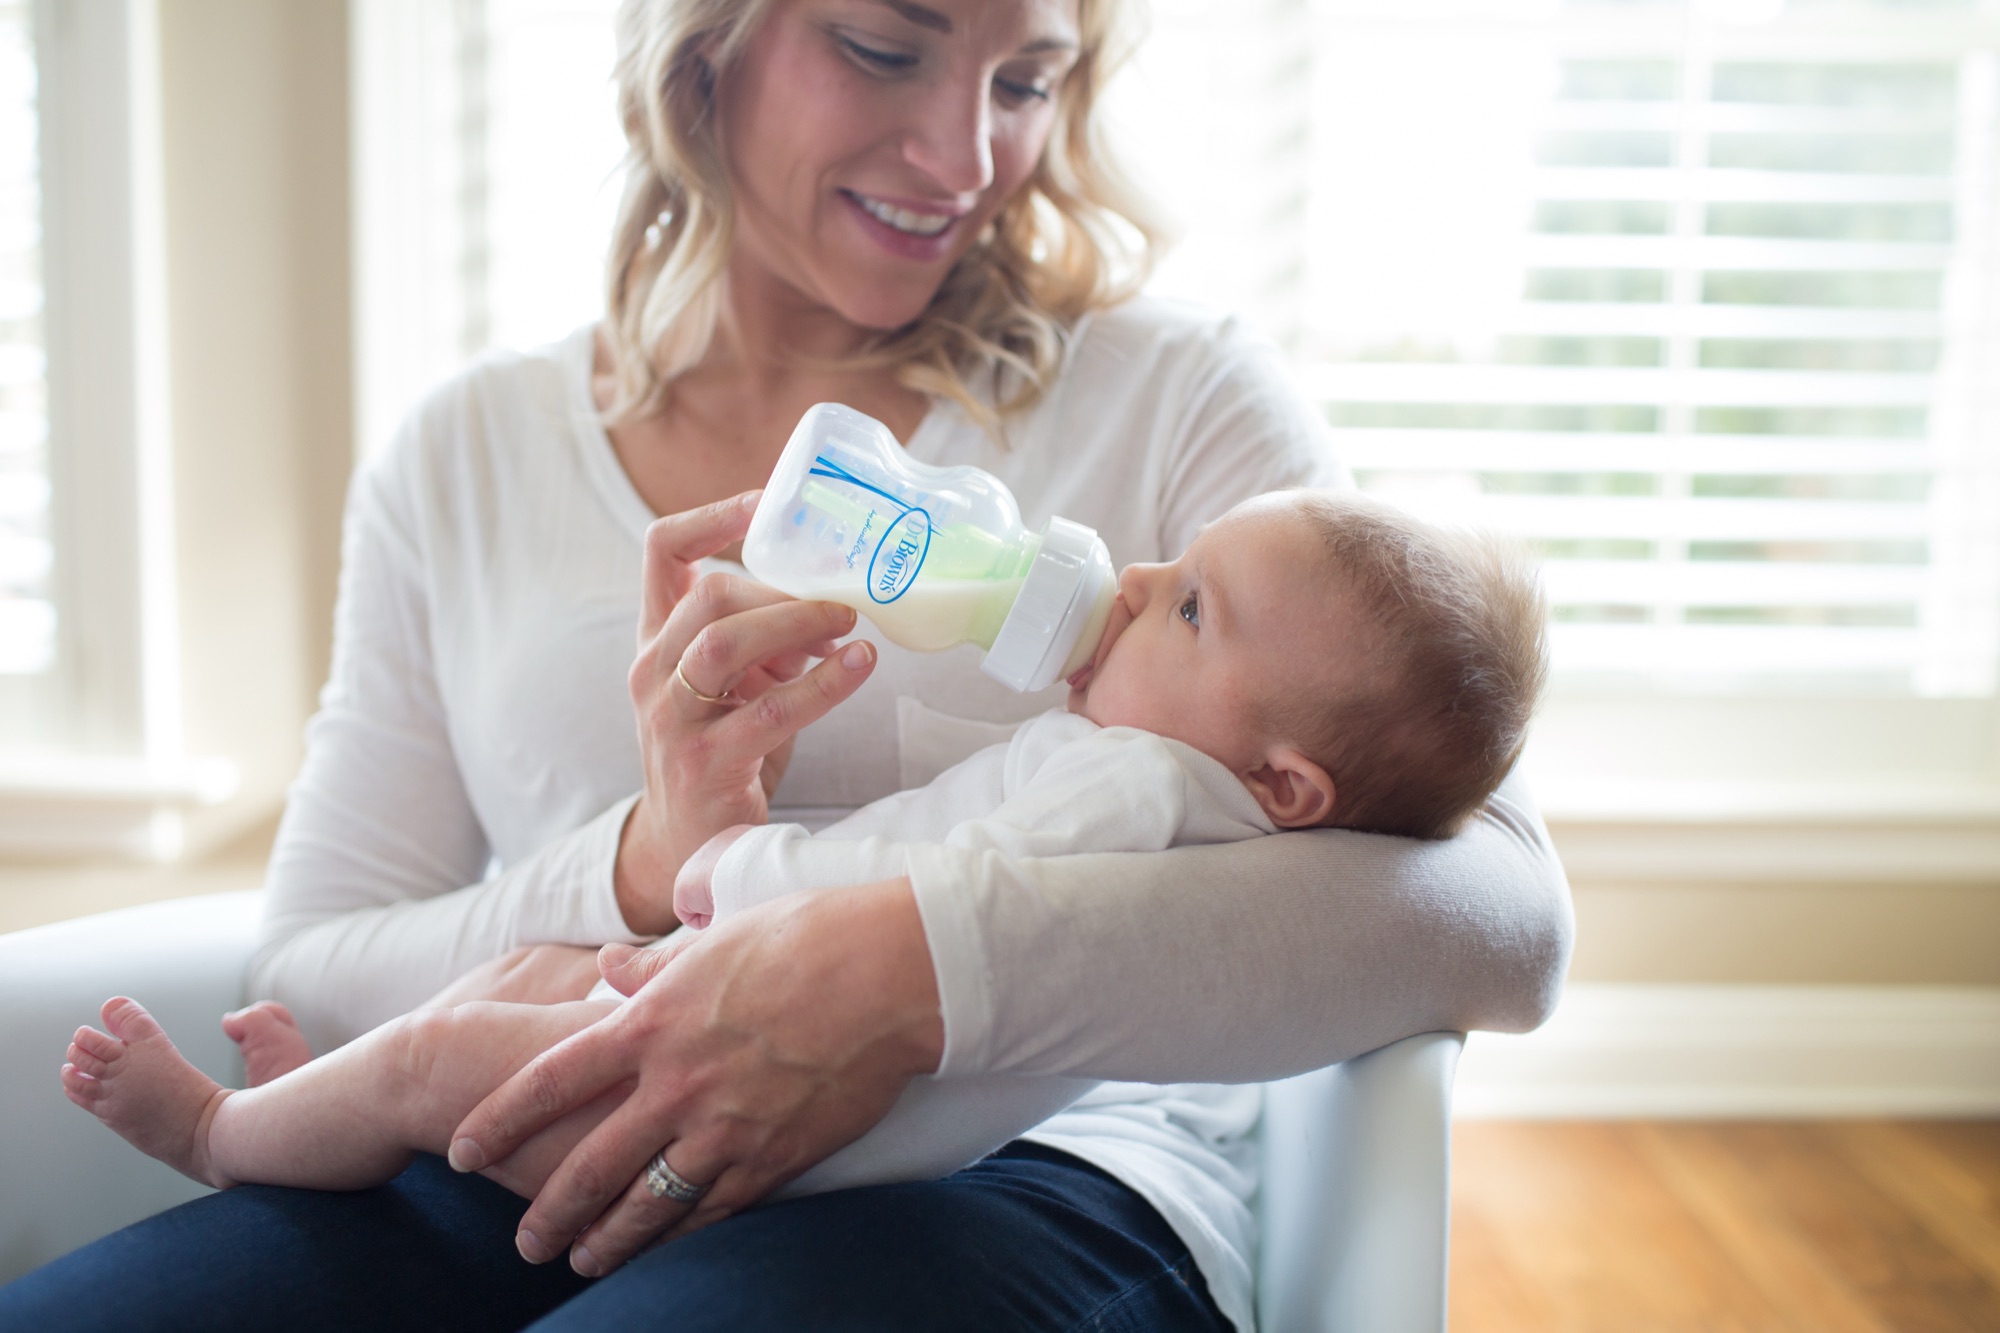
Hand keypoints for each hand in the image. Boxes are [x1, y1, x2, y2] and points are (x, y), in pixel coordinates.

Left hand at [447, 877, 944, 1276]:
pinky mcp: (774, 1156)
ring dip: (606, 1242)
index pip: (549, 1082)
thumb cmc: (808, 936)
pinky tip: (662, 1251)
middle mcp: (676, 1083)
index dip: (498, 1121)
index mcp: (653, 1021)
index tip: (462, 1150)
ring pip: (646, 1205)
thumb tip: (611, 972)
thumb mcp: (716, 938)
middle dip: (546, 1212)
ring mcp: (725, 1127)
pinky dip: (680, 1237)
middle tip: (523, 1242)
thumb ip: (654, 967)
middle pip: (588, 1166)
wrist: (893, 972)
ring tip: (582, 1262)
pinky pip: (713, 1212)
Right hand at [616, 492, 877, 933]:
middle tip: (842, 600)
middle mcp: (652, 673)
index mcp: (658, 641)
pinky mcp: (703, 764)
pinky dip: (823, 685)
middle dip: (781, 589)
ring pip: (725, 645)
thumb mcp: (735, 684)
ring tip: (849, 626)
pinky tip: (859, 667)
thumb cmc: (724, 752)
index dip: (713, 516)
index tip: (768, 500)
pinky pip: (768, 711)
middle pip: (706, 595)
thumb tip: (835, 601)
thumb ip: (766, 640)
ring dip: (796, 625)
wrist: (690, 846)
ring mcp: (670, 720)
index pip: (661, 552)